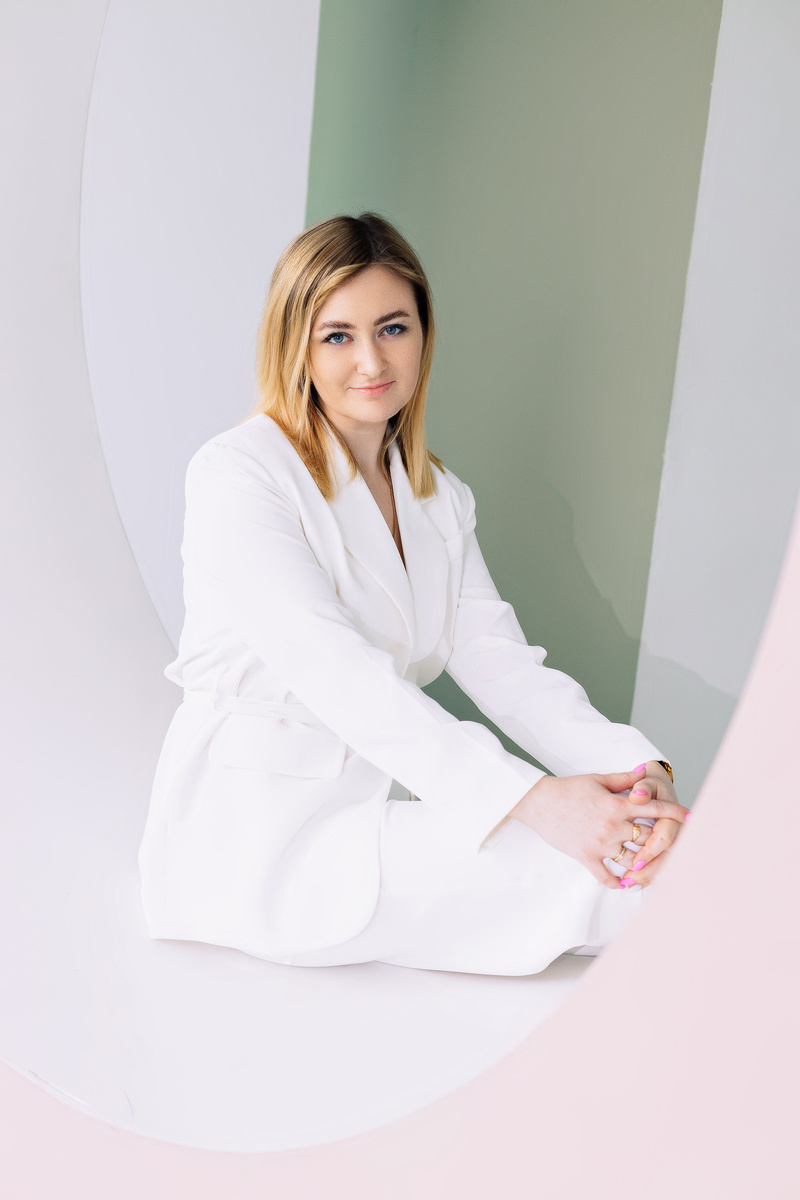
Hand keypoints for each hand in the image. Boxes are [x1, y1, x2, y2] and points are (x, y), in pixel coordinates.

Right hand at [509, 767, 690, 888]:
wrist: (539, 802)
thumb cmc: (568, 788)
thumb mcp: (598, 779)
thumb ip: (624, 779)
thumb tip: (645, 771)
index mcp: (617, 805)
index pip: (654, 808)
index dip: (675, 812)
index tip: (690, 816)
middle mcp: (613, 826)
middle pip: (649, 839)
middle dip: (664, 843)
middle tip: (677, 849)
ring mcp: (600, 844)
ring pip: (633, 861)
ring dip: (644, 866)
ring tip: (654, 870)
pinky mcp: (586, 857)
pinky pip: (607, 877)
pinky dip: (617, 882)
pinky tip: (624, 883)